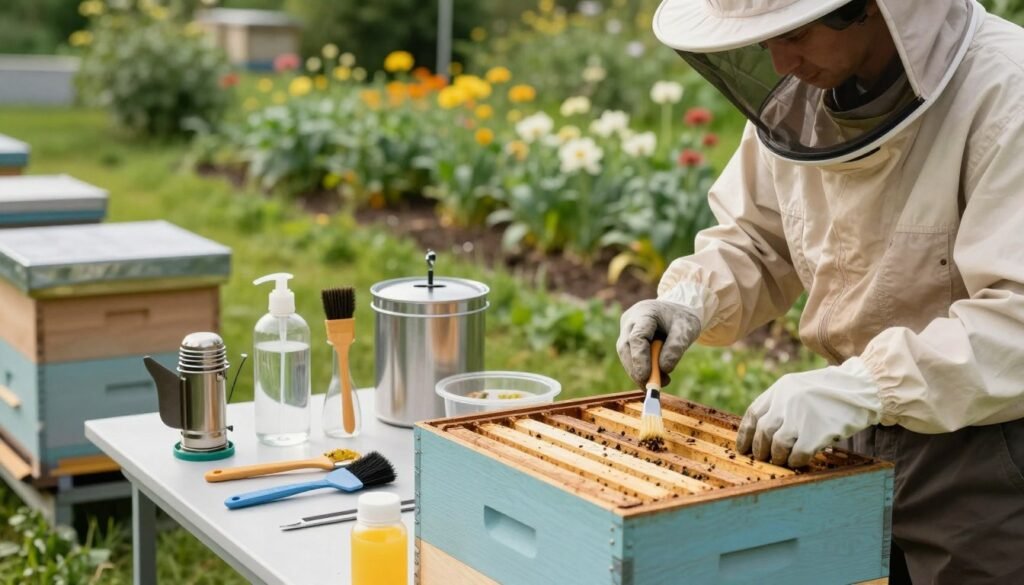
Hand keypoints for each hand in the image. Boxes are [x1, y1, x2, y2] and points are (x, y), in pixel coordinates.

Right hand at [616, 299, 701, 387]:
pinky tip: (656, 377)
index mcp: (645, 312)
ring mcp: (626, 330)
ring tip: (662, 381)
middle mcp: (630, 321)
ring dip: (638, 372)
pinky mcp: (627, 339)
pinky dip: (641, 369)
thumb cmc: (682, 319)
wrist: (677, 311)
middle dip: (636, 370)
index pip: (636, 337)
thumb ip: (676, 347)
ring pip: (625, 354)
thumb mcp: (687, 330)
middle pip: (625, 348)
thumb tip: (664, 369)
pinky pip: (630, 356)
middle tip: (651, 387)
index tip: (646, 378)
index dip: (639, 359)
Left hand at [735, 358, 882, 466]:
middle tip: (763, 458)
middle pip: (763, 431)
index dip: (745, 434)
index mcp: (780, 389)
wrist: (862, 388)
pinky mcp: (817, 431)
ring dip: (777, 457)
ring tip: (782, 460)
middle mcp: (786, 401)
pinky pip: (797, 453)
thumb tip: (762, 431)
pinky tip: (799, 461)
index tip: (743, 448)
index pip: (753, 414)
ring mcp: (801, 416)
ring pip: (777, 444)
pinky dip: (795, 460)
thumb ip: (780, 403)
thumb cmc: (831, 392)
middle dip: (760, 449)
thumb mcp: (799, 387)